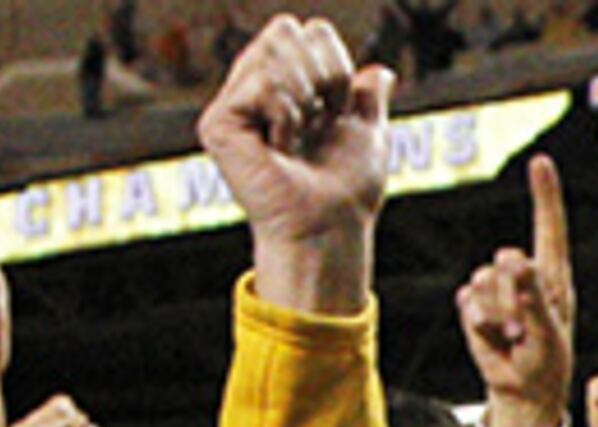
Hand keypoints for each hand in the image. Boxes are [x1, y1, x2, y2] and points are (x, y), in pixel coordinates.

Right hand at [197, 13, 391, 312]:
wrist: (330, 226)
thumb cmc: (347, 191)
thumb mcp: (368, 133)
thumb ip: (369, 99)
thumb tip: (379, 73)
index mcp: (283, 88)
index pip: (307, 31)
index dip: (335, 64)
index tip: (338, 113)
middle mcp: (251, 91)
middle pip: (286, 29)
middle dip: (321, 75)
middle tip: (319, 123)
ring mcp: (232, 105)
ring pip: (274, 50)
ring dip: (305, 99)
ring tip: (298, 138)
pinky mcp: (218, 123)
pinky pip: (264, 84)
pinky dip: (286, 117)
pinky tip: (279, 149)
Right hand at [454, 153, 572, 426]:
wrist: (521, 391)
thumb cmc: (546, 362)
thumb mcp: (549, 332)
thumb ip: (533, 296)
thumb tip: (514, 260)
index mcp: (553, 274)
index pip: (549, 226)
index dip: (544, 194)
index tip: (540, 162)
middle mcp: (523, 274)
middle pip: (505, 260)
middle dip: (512, 296)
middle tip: (525, 329)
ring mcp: (496, 288)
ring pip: (483, 280)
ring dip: (497, 316)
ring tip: (513, 337)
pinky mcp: (473, 304)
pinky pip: (467, 303)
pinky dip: (480, 327)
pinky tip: (495, 340)